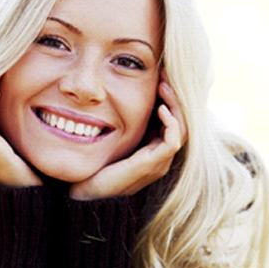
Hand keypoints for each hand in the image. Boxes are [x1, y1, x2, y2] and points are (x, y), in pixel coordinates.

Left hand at [69, 79, 186, 199]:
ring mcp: (159, 162)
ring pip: (182, 129)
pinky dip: (171, 123)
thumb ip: (122, 120)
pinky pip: (173, 142)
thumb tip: (119, 91)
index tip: (161, 76)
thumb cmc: (97, 165)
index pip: (174, 120)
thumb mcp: (114, 136)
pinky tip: (161, 108)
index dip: (170, 98)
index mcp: (153, 148)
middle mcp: (161, 156)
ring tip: (164, 87)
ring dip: (175, 106)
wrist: (86, 192)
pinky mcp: (152, 165)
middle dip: (176, 97)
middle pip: (182, 122)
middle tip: (165, 76)